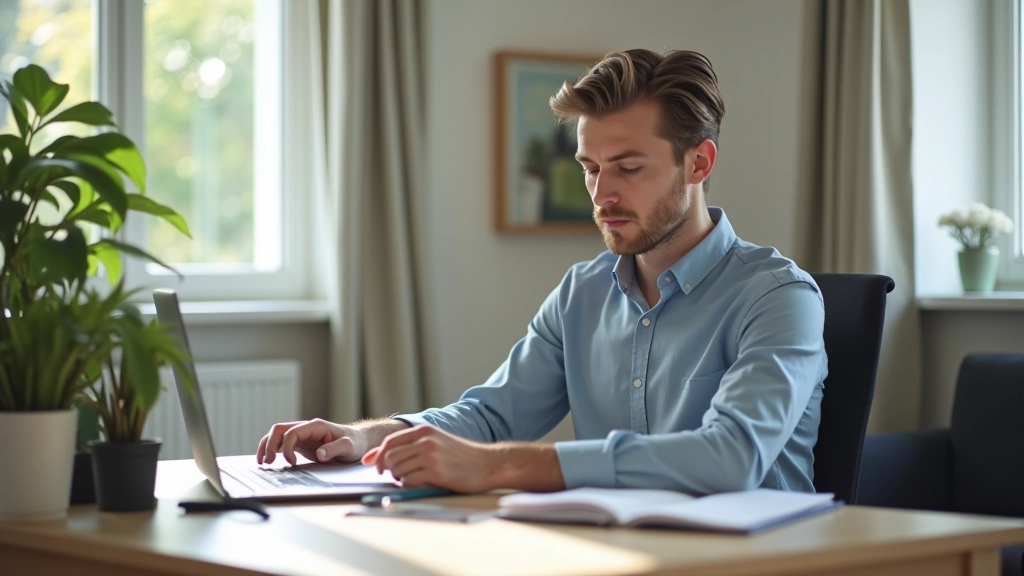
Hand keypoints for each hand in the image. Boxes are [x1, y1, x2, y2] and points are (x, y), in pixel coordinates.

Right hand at [256, 419, 366, 465]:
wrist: (359, 442)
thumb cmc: (355, 443)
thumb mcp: (349, 446)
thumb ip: (335, 449)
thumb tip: (319, 454)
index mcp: (316, 426)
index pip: (293, 432)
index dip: (287, 447)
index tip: (291, 463)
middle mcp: (306, 428)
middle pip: (280, 429)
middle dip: (269, 444)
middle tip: (267, 462)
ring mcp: (302, 435)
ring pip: (277, 435)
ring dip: (267, 445)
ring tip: (262, 461)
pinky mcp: (301, 443)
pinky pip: (282, 443)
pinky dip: (272, 450)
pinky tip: (267, 460)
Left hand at [361, 426, 499, 492]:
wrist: (489, 464)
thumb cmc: (462, 457)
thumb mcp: (438, 442)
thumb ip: (412, 447)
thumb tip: (376, 459)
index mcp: (425, 431)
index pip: (390, 441)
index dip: (377, 455)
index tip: (373, 466)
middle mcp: (426, 441)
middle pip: (390, 457)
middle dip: (388, 470)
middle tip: (397, 476)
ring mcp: (431, 456)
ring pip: (397, 470)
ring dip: (401, 478)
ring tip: (415, 479)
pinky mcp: (436, 472)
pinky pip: (410, 481)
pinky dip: (411, 486)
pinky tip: (424, 484)